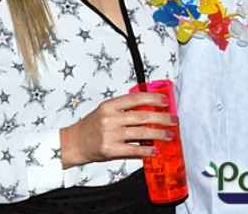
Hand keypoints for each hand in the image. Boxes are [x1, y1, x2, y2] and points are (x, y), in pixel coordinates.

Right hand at [60, 92, 176, 168]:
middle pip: (142, 116)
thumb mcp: (105, 111)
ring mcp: (110, 134)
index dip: (153, 98)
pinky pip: (133, 149)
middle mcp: (110, 119)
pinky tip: (155, 150)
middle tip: (173, 120)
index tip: (165, 101)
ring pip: (141, 132)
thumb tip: (150, 109)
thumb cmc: (92, 126)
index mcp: (109, 106)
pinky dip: (146, 150)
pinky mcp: (110, 150)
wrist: (74, 144)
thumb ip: (125, 109)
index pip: (136, 98)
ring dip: (158, 134)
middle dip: (161, 118)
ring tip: (169, 135)